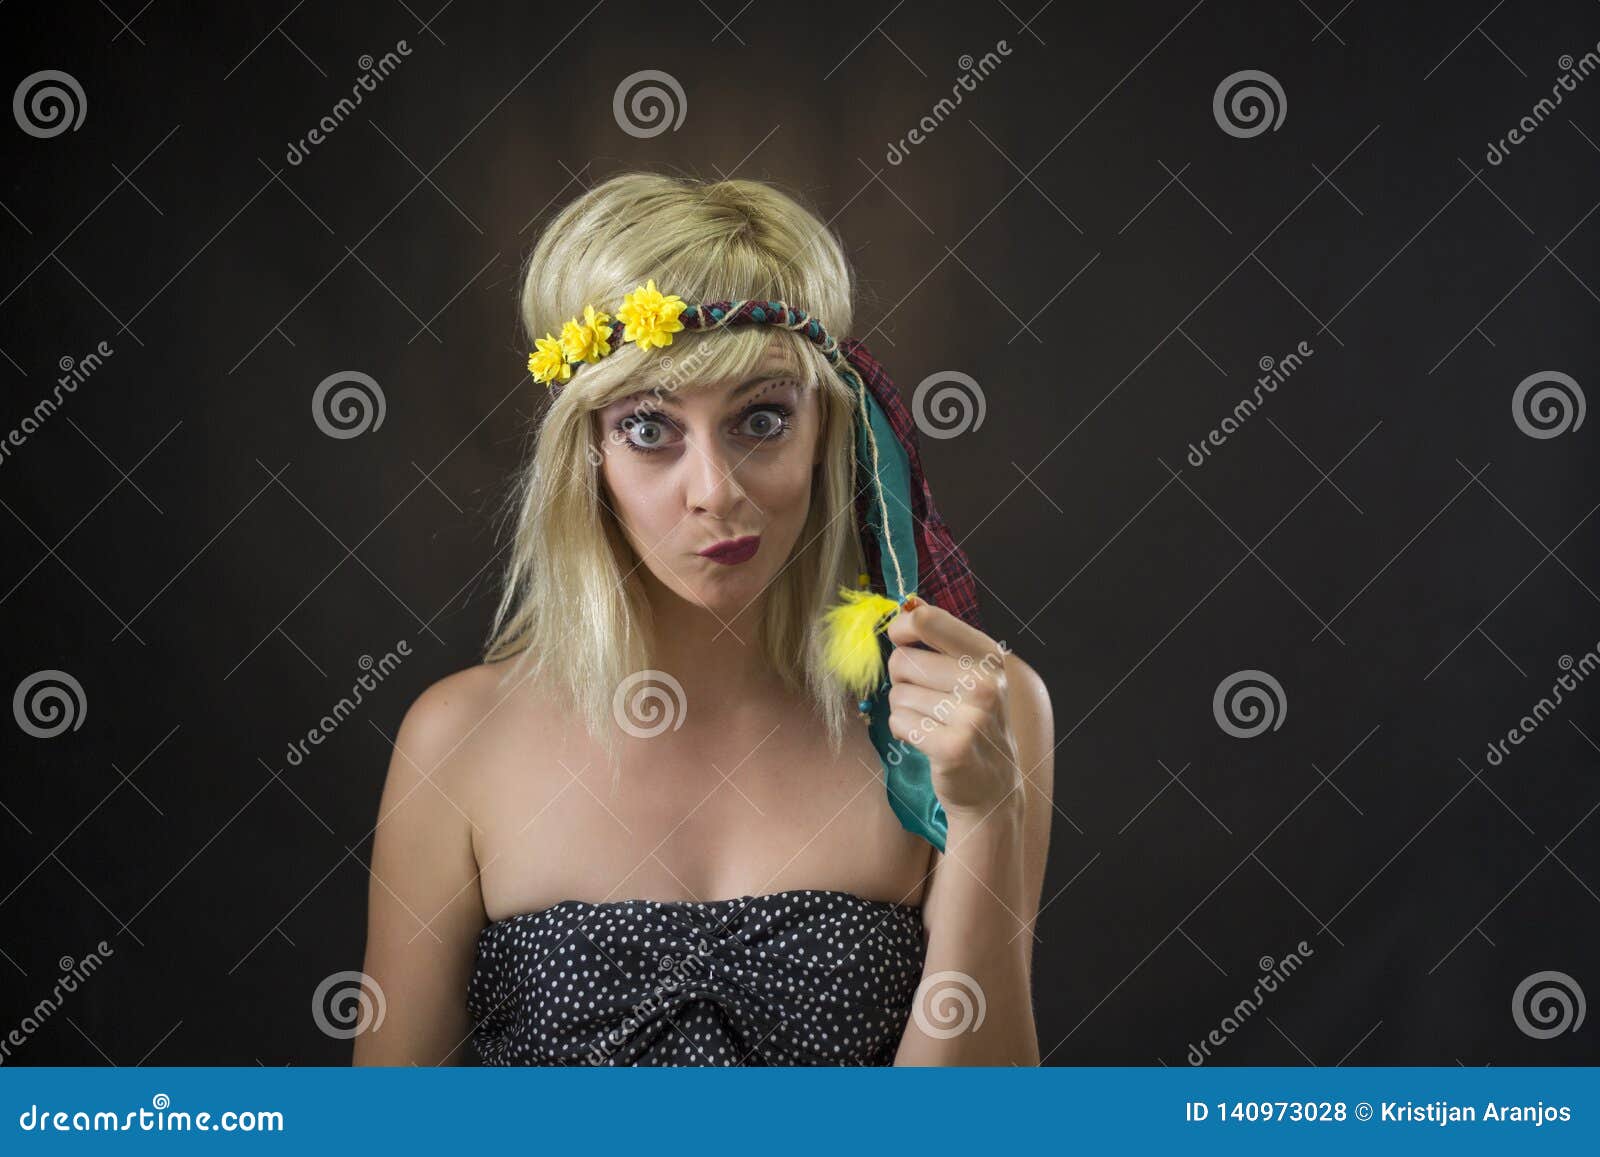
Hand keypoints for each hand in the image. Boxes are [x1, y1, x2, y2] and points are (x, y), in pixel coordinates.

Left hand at [883, 597, 1021, 821]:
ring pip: (897, 695)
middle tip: (926, 698)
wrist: (994, 787)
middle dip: (902, 680)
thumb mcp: (972, 673)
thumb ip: (942, 639)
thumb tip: (909, 605)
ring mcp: (972, 717)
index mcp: (988, 656)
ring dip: (904, 709)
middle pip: (902, 661)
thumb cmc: (973, 721)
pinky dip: (904, 732)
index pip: (927, 619)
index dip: (901, 628)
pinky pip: (899, 724)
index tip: (902, 641)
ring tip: (932, 722)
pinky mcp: (952, 748)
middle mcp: (986, 683)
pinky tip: (927, 739)